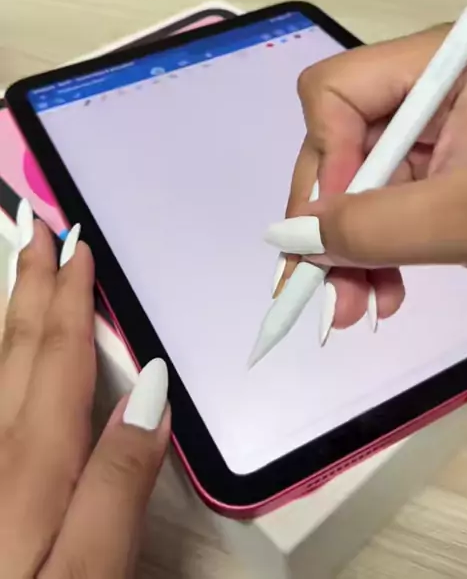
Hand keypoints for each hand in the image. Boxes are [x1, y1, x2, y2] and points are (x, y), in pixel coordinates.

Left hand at [0, 205, 169, 577]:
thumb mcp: (87, 578)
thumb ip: (118, 485)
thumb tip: (149, 390)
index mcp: (30, 465)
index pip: (57, 359)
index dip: (70, 299)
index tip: (75, 242)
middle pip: (15, 352)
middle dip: (30, 285)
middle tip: (36, 225)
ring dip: (9, 314)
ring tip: (21, 269)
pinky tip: (0, 359)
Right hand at [266, 24, 466, 336]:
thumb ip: (377, 227)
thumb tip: (292, 240)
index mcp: (444, 64)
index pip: (337, 92)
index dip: (322, 163)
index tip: (327, 235)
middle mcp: (432, 87)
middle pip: (343, 142)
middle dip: (333, 223)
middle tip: (327, 296)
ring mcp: (443, 128)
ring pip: (365, 180)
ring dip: (356, 247)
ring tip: (362, 308)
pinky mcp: (453, 165)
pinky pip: (397, 201)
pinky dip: (386, 247)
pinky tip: (388, 289)